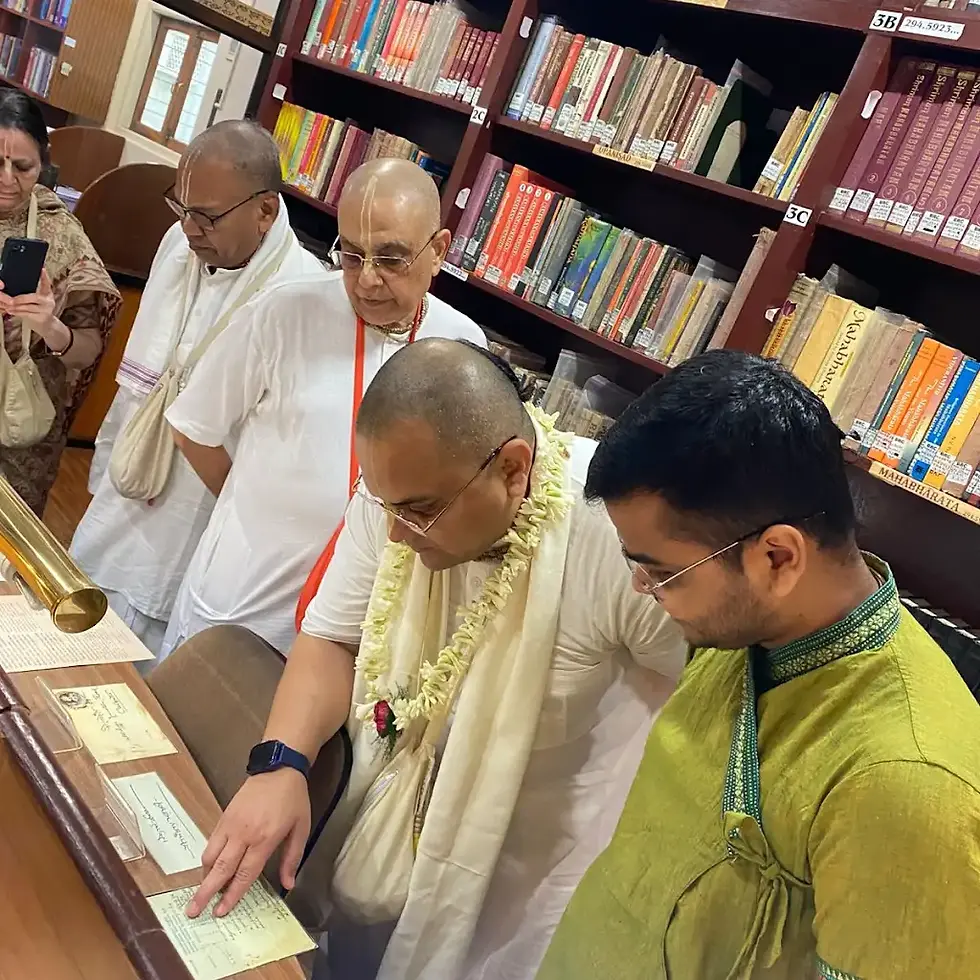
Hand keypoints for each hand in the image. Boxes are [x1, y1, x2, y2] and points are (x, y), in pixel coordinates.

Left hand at [0, 270, 60, 346]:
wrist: (47, 324)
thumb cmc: (41, 308)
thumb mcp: (42, 297)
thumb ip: (38, 287)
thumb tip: (33, 275)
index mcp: (48, 294)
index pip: (47, 284)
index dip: (45, 277)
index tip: (42, 269)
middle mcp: (49, 301)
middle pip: (35, 298)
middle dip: (21, 299)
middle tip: (11, 299)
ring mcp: (46, 310)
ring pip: (28, 307)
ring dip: (16, 306)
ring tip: (7, 305)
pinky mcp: (41, 318)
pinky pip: (26, 314)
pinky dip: (17, 312)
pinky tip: (11, 311)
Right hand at [186, 768, 310, 918]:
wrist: (279, 769)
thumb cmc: (293, 799)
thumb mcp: (301, 829)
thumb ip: (292, 858)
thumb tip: (288, 884)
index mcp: (264, 839)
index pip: (245, 873)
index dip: (232, 895)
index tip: (221, 911)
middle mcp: (244, 834)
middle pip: (221, 869)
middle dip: (206, 892)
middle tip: (192, 911)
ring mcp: (231, 824)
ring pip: (211, 856)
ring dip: (204, 876)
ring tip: (200, 893)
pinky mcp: (224, 816)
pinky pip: (211, 842)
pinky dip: (207, 858)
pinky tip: (209, 868)